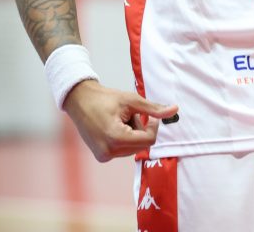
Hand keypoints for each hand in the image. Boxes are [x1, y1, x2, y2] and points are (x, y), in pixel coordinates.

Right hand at [63, 80, 178, 161]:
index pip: (148, 141)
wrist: (78, 100)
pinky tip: (114, 126)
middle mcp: (108, 152)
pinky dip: (124, 138)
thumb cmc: (104, 98)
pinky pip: (123, 150)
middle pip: (141, 146)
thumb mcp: (131, 100)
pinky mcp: (102, 156)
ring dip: (133, 134)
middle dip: (141, 129)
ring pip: (133, 148)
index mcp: (115, 138)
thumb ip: (153, 108)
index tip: (149, 114)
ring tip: (120, 119)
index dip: (153, 126)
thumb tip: (175, 110)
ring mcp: (104, 156)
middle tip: (130, 114)